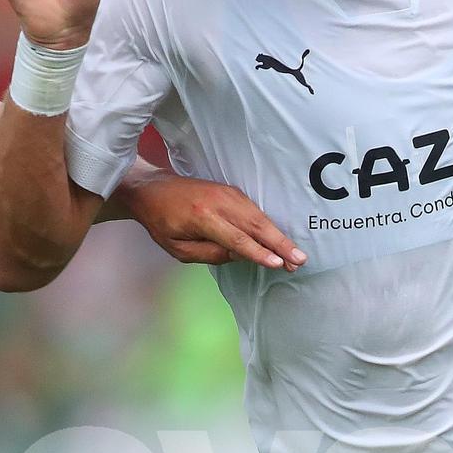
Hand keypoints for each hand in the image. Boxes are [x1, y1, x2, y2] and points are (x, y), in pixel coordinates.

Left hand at [120, 172, 307, 270]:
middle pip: (255, 226)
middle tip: (299, 261)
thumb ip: (210, 254)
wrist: (154, 188)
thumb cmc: (162, 222)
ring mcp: (228, 193)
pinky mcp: (232, 191)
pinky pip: (255, 211)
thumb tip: (241, 256)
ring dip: (279, 237)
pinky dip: (270, 227)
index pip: (236, 239)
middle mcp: (219, 202)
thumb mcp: (178, 248)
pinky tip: (280, 241)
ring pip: (259, 217)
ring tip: (295, 256)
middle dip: (279, 245)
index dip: (258, 253)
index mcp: (202, 217)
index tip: (277, 264)